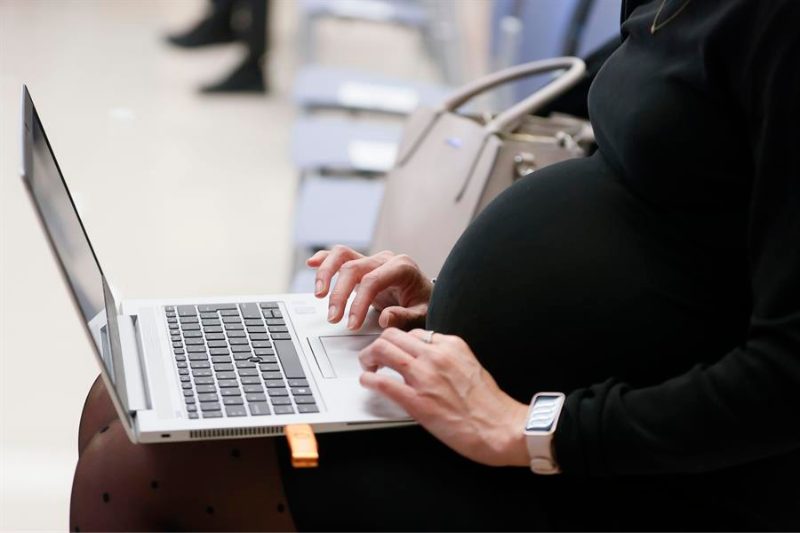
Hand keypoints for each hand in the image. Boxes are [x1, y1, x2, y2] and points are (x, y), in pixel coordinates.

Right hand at [307, 246, 432, 330]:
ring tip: (319, 294)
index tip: (351, 323)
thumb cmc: (425, 304)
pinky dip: (325, 259)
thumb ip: (406, 317)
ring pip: (342, 256)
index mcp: (402, 268)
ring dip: (326, 273)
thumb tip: (385, 317)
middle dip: (340, 294)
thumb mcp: (422, 315)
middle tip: (334, 317)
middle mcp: (385, 259)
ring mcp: (372, 260)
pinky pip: (340, 256)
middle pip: (354, 268)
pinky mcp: (362, 265)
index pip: (373, 281)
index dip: (358, 302)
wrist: (427, 295)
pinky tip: (312, 265)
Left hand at [358, 328, 529, 466]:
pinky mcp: (417, 401)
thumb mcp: (470, 366)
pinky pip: (382, 382)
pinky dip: (368, 379)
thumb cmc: (490, 405)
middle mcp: (436, 356)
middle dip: (377, 345)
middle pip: (392, 335)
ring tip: (368, 367)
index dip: (400, 343)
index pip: (414, 332)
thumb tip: (429, 360)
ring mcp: (425, 377)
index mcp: (451, 345)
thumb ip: (448, 358)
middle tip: (373, 357)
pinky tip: (368, 382)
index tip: (395, 351)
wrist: (502, 428)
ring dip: (368, 357)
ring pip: (382, 350)